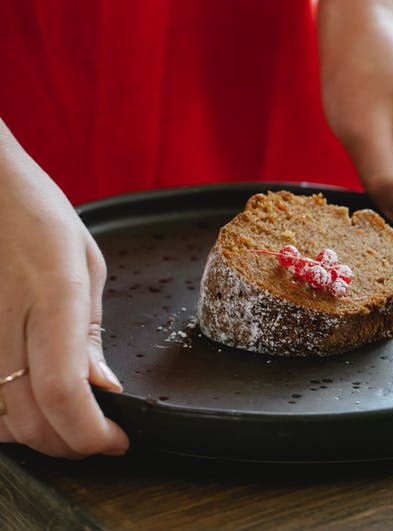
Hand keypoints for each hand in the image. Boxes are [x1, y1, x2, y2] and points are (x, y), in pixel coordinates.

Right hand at [0, 132, 128, 457]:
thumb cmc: (33, 213)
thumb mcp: (84, 262)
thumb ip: (89, 330)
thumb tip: (103, 387)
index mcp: (52, 298)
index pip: (65, 393)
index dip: (90, 434)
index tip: (116, 442)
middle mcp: (5, 321)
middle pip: (29, 418)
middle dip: (69, 445)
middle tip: (98, 441)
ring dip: (34, 437)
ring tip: (66, 427)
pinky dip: (1, 418)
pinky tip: (24, 408)